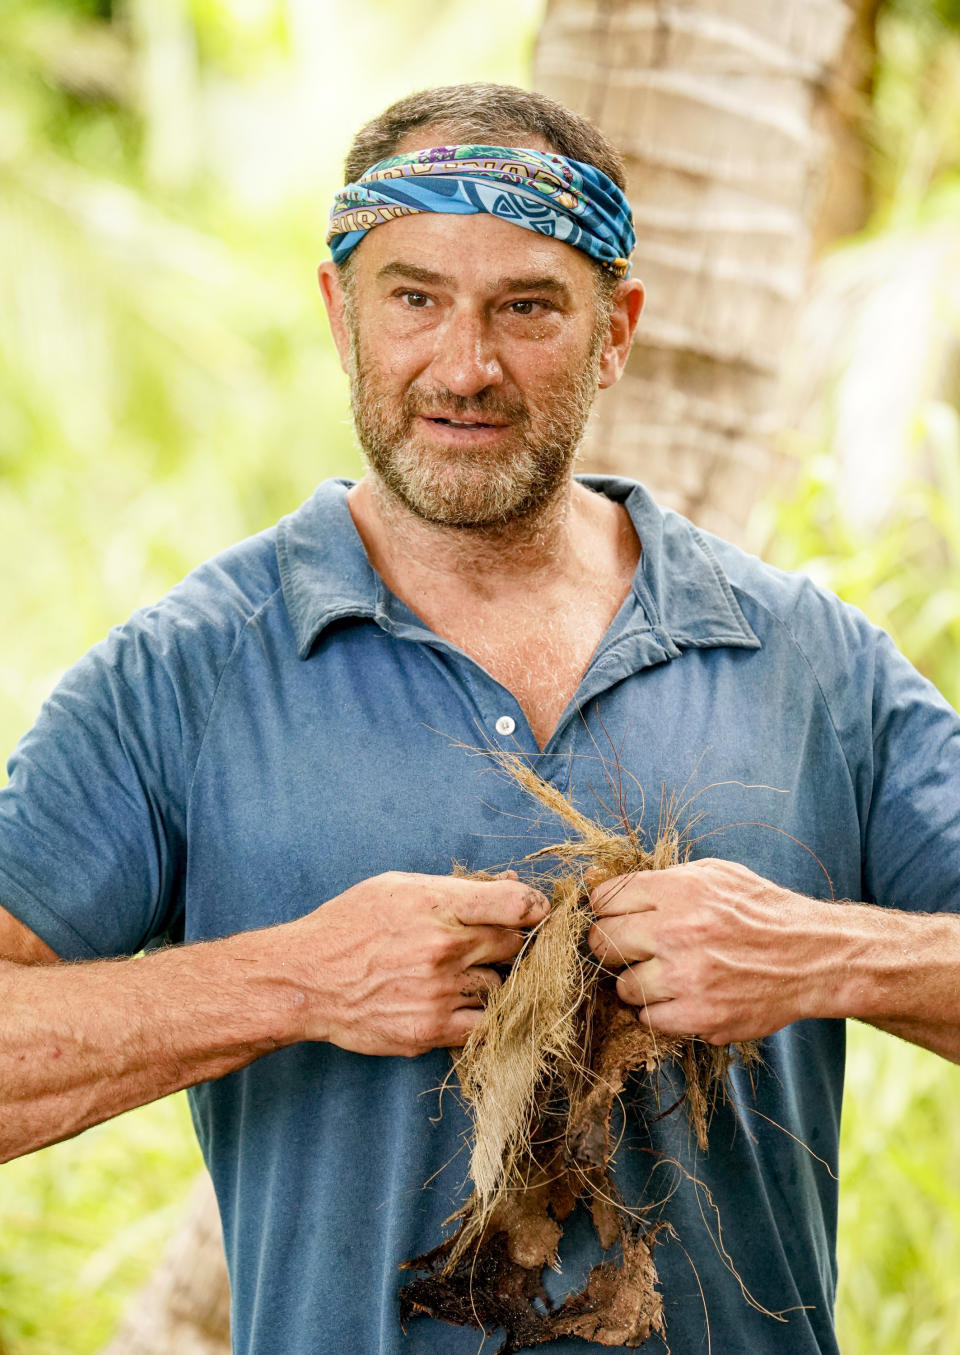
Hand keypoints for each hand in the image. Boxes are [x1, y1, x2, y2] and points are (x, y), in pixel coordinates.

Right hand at [286, 871, 548, 1057]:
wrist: (306, 980)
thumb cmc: (350, 926)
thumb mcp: (398, 887)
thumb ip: (457, 888)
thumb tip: (512, 887)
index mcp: (438, 905)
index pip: (517, 905)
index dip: (535, 909)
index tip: (533, 915)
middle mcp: (444, 948)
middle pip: (514, 946)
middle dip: (509, 945)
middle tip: (492, 946)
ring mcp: (440, 992)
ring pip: (501, 986)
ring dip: (492, 981)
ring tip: (464, 975)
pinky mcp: (431, 1030)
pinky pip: (483, 1024)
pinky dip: (479, 1014)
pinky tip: (461, 1002)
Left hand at [588, 858, 833, 1044]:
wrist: (811, 956)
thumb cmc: (760, 911)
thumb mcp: (714, 874)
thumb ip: (662, 878)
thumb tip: (604, 884)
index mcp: (678, 891)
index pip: (605, 899)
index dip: (605, 909)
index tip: (615, 917)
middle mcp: (676, 932)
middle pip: (602, 943)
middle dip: (610, 946)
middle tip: (628, 950)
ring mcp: (686, 977)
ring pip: (623, 987)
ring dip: (636, 982)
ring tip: (661, 976)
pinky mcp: (699, 1016)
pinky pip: (649, 1019)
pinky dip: (658, 1011)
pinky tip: (678, 997)